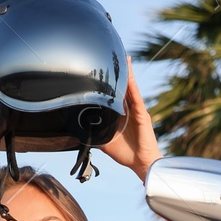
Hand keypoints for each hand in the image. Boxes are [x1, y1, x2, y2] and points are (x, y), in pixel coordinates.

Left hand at [99, 56, 162, 180]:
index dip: (110, 83)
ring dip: (127, 74)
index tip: (103, 70)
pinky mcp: (142, 115)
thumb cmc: (126, 154)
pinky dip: (132, 86)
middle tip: (113, 56)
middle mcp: (130, 110)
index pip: (115, 95)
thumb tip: (78, 131)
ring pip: (130, 89)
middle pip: (124, 88)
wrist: (141, 163)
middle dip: (120, 73)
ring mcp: (137, 111)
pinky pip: (136, 98)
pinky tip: (129, 76)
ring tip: (124, 58)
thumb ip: (94, 134)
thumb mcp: (105, 142)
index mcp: (122, 115)